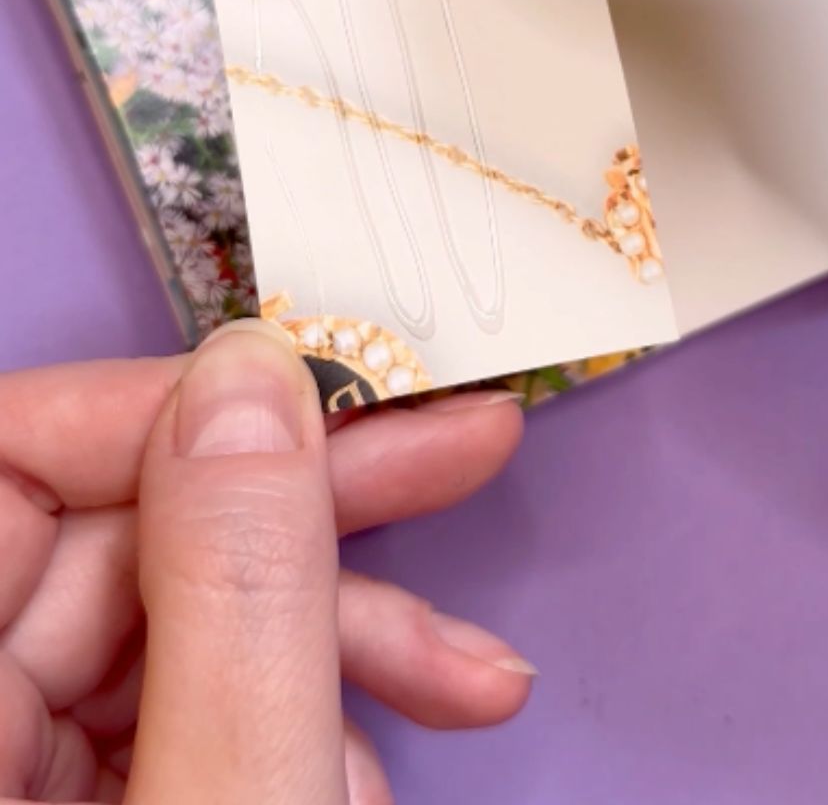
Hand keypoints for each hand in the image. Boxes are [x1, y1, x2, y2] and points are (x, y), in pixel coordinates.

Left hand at [0, 323, 531, 802]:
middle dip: (312, 515)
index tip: (327, 394)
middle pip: (125, 535)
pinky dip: (307, 716)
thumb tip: (249, 377)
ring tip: (470, 675)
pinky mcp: (106, 801)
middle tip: (458, 452)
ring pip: (184, 618)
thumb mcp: (240, 804)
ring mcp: (30, 772)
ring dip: (341, 632)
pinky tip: (371, 770)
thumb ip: (238, 595)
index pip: (14, 458)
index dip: (175, 406)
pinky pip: (201, 705)